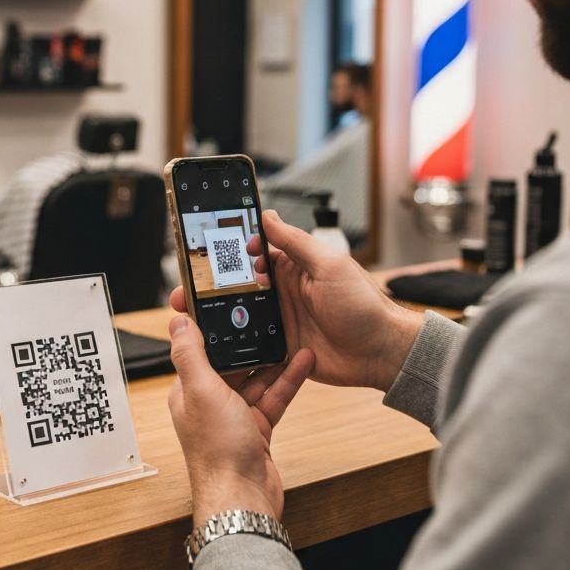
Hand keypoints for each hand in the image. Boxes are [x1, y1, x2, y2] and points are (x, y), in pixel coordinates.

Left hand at [167, 313, 313, 524]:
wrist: (243, 497)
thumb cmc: (218, 450)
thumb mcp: (202, 391)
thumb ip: (190, 354)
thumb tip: (176, 321)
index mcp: (189, 390)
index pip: (202, 350)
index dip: (217, 328)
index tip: (233, 304)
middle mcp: (209, 402)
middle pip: (232, 362)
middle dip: (251, 341)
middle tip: (271, 315)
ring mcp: (234, 416)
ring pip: (256, 378)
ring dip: (274, 359)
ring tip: (294, 335)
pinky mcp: (257, 429)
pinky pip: (273, 397)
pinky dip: (287, 381)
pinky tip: (303, 364)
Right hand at [169, 210, 421, 392]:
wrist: (382, 353)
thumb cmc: (365, 306)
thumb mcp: (329, 265)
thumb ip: (296, 243)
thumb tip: (268, 216)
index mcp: (295, 267)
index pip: (256, 253)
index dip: (232, 252)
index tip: (207, 253)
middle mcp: (285, 291)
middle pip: (241, 285)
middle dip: (214, 285)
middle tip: (187, 289)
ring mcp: (283, 319)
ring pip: (242, 313)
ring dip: (219, 314)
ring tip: (192, 316)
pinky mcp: (283, 346)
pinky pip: (253, 342)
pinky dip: (235, 341)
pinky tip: (214, 342)